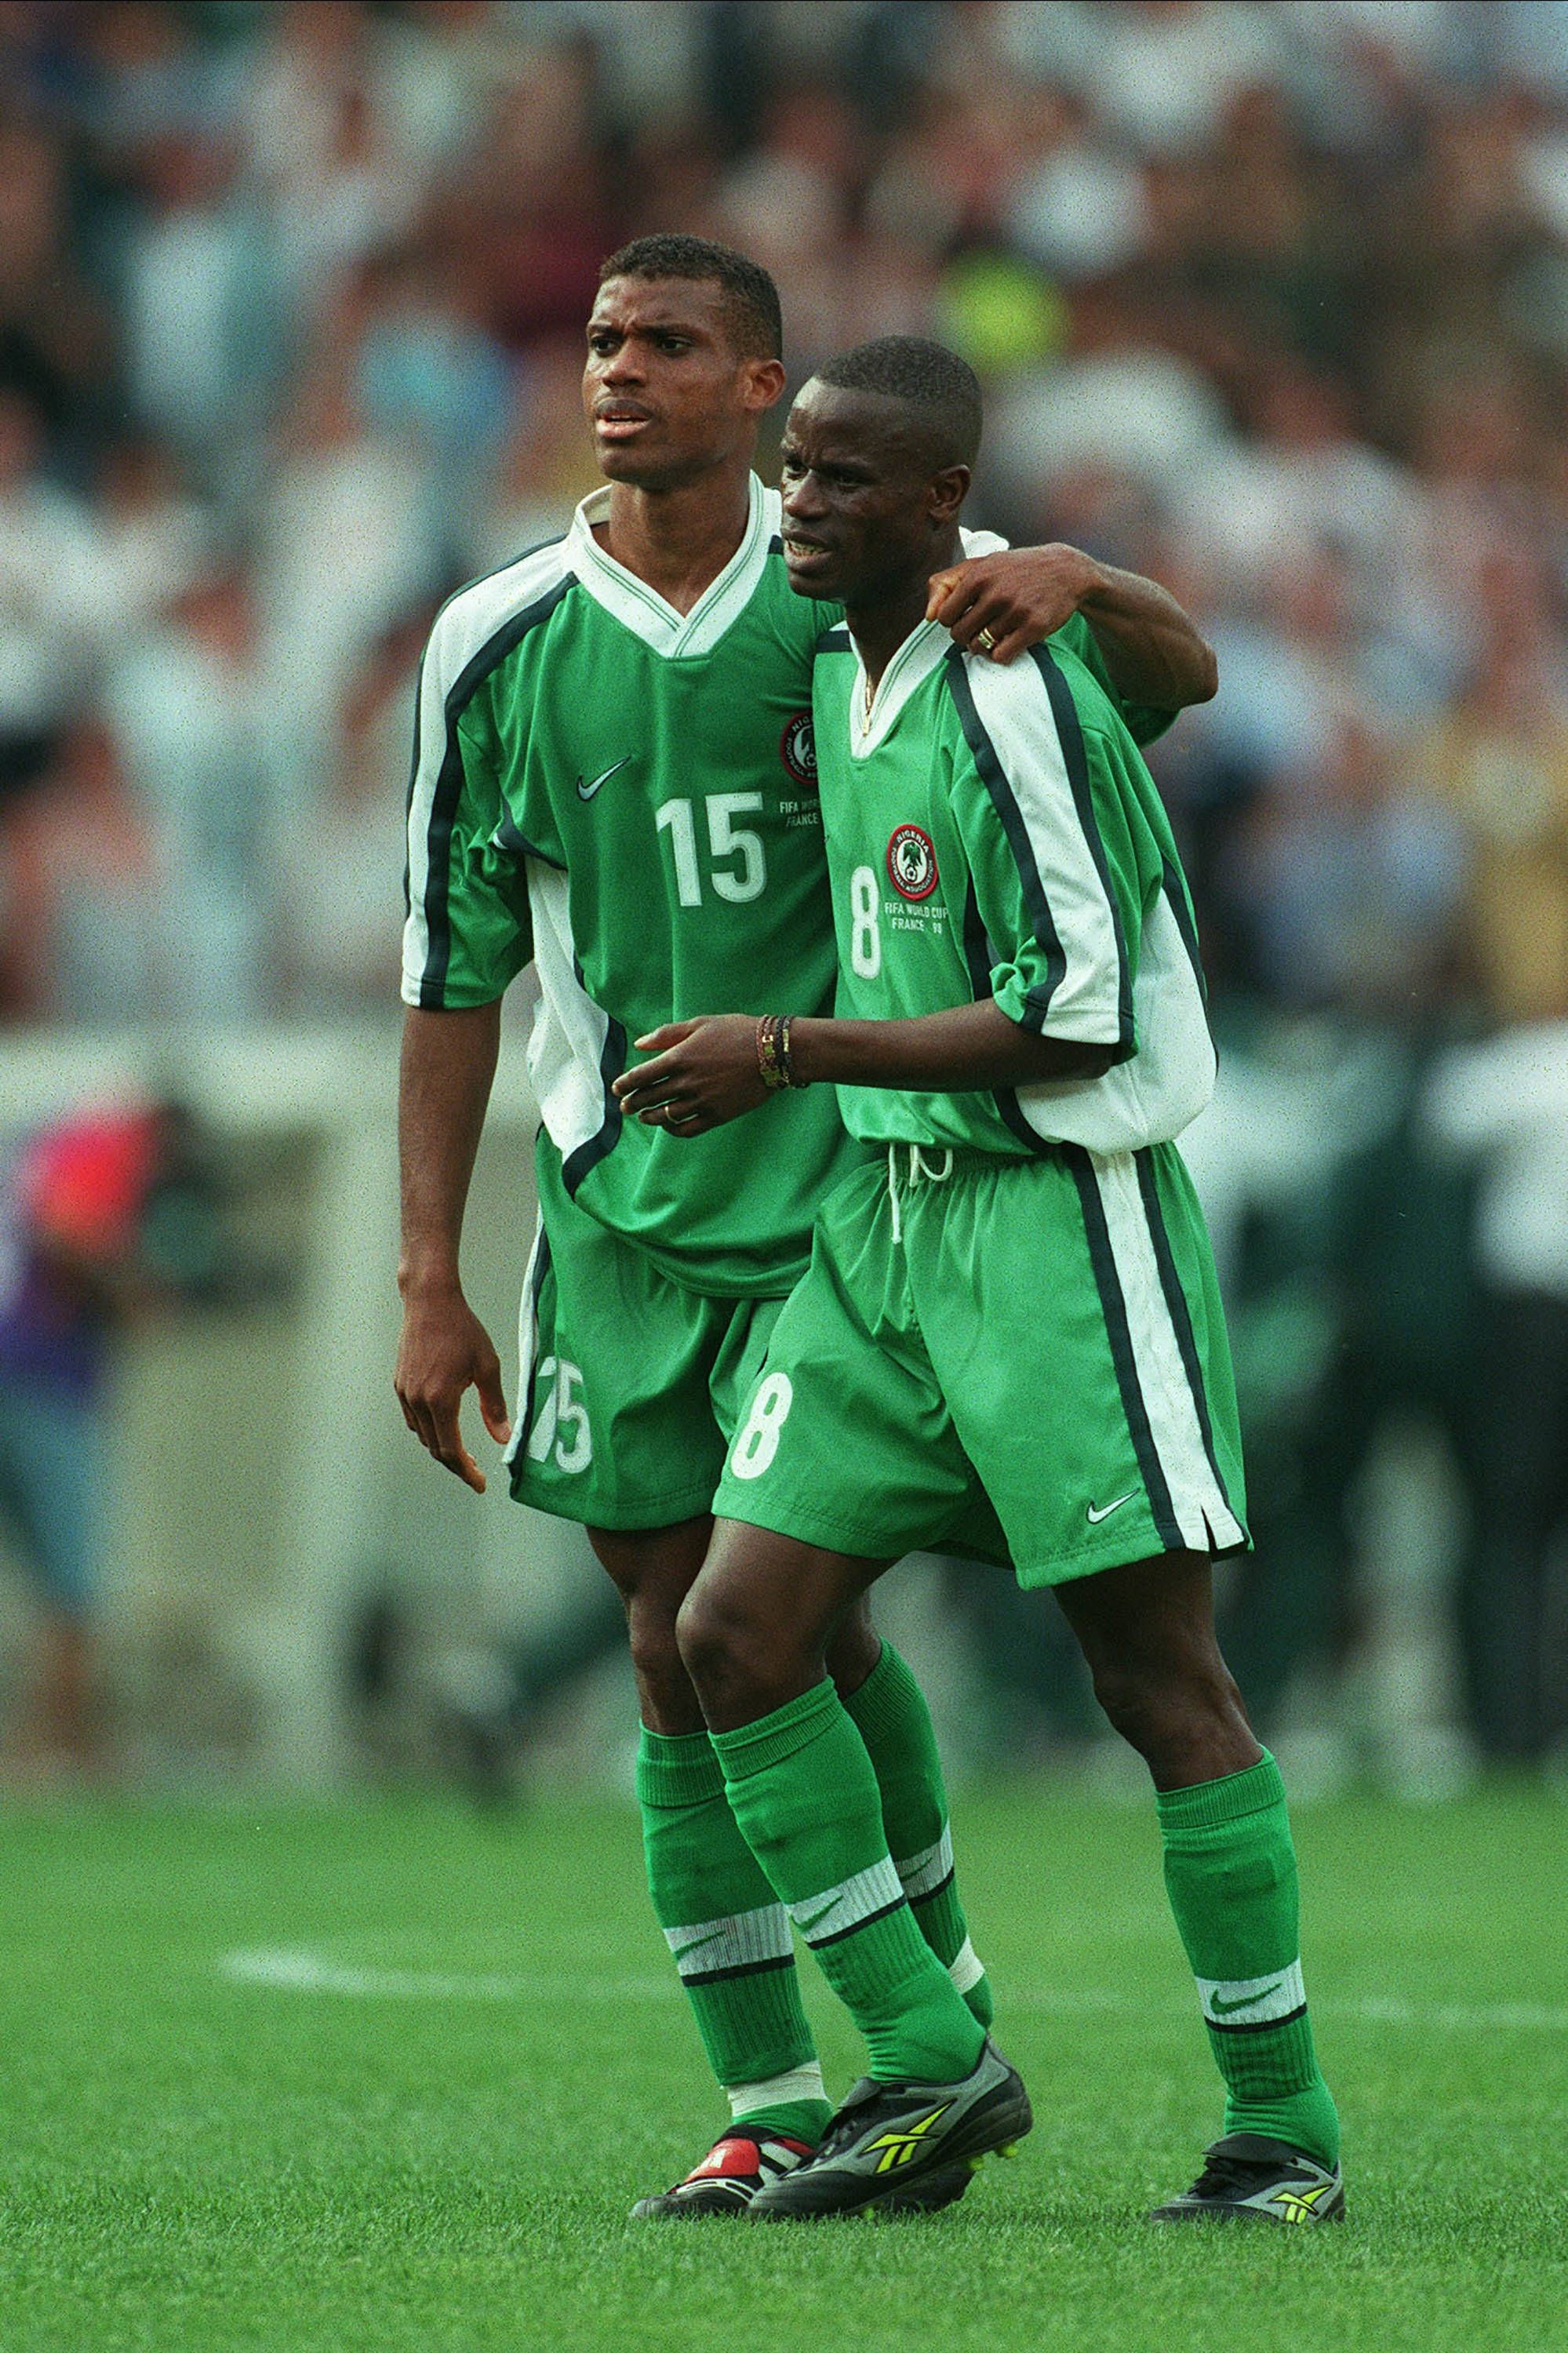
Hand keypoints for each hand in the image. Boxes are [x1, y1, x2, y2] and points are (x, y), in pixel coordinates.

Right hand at [395, 1283, 510, 1491]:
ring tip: (463, 1452)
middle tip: (475, 1472)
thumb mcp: (487, 1366)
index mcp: (440, 1400)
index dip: (466, 1472)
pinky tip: (444, 1427)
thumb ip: (494, 1405)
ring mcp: (405, 1393)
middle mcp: (418, 1401)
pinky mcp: (400, 1384)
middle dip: (456, 1464)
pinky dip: (429, 1430)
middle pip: (435, 1448)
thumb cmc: (461, 1329)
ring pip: (422, 1435)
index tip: (479, 1483)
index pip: (451, 1450)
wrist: (430, 1302)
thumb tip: (504, 1438)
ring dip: (441, 1448)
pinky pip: (413, 1419)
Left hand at [612, 1016, 768, 1134]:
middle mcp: (687, 1082)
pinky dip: (673, 1129)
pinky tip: (668, 1125)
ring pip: (664, 1116)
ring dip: (649, 1117)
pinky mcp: (717, 1115)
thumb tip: (639, 1044)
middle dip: (632, 1103)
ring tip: (643, 1116)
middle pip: (649, 1098)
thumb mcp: (700, 1024)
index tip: (618, 1088)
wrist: (773, 1052)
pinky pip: (687, 1129)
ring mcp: (702, 1101)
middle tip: (625, 1105)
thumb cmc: (737, 1032)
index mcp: (679, 1057)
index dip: (625, 1084)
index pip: (641, 1076)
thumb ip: (667, 1034)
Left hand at [926, 543, 1099, 663]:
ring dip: (984, 646)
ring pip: (979, 647)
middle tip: (981, 627)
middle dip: (967, 635)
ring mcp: (1016, 610)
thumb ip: (946, 583)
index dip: (954, 620)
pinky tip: (1009, 642)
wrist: (1066, 571)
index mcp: (978, 575)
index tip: (968, 615)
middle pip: (959, 635)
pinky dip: (1001, 654)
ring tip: (996, 633)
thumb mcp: (981, 565)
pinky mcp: (1033, 628)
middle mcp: (996, 592)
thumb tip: (928, 616)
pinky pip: (1001, 656)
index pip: (945, 617)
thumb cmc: (1016, 570)